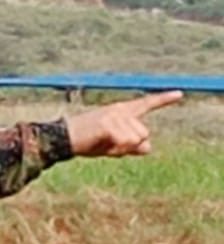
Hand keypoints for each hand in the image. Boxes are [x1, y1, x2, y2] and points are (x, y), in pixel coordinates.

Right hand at [66, 90, 181, 157]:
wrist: (63, 140)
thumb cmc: (86, 142)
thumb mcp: (111, 145)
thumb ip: (130, 146)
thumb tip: (147, 147)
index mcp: (121, 112)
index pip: (145, 105)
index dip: (163, 100)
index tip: (179, 94)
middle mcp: (120, 110)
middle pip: (144, 134)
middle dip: (129, 146)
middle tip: (106, 143)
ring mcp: (115, 115)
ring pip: (136, 140)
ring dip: (120, 148)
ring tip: (101, 143)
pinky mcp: (109, 123)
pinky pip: (126, 142)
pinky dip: (114, 149)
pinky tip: (100, 143)